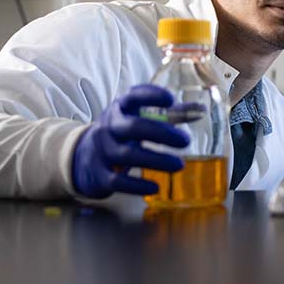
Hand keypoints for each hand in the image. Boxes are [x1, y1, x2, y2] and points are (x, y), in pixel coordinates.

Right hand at [72, 85, 189, 197]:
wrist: (82, 156)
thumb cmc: (122, 132)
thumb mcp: (139, 117)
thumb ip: (170, 114)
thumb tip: (201, 110)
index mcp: (121, 108)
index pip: (133, 96)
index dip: (150, 96)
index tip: (171, 99)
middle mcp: (109, 127)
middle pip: (133, 127)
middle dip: (161, 133)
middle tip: (186, 141)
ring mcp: (102, 151)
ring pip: (127, 155)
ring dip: (156, 160)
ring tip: (179, 165)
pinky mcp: (99, 175)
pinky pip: (117, 181)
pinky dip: (137, 185)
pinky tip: (157, 187)